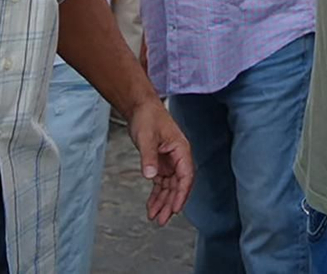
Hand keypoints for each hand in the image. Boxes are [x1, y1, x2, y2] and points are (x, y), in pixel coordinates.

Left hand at [127, 99, 193, 225]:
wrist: (140, 108)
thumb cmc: (148, 117)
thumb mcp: (146, 137)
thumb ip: (149, 157)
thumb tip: (151, 176)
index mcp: (181, 150)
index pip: (186, 176)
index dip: (181, 194)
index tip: (175, 209)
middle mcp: (178, 157)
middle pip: (178, 185)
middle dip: (170, 203)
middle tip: (162, 219)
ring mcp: (170, 161)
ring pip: (170, 187)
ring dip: (163, 202)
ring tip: (155, 217)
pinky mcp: (160, 163)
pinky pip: (161, 183)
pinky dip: (156, 195)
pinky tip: (152, 205)